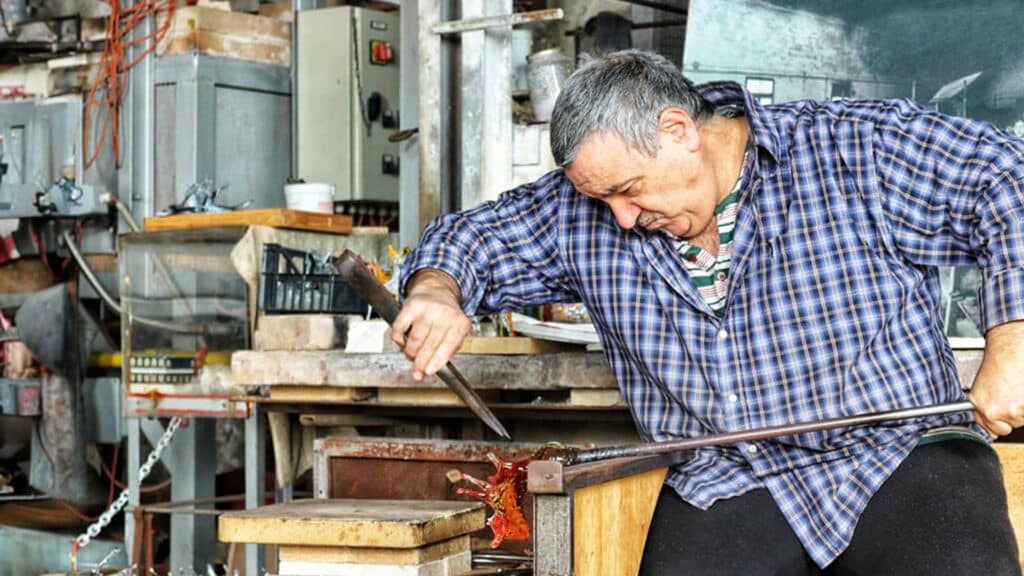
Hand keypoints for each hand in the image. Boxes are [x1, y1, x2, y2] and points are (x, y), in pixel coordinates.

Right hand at [391, 269, 470, 380]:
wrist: (437, 290)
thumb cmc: (446, 317)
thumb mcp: (456, 331)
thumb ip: (449, 350)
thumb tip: (431, 369)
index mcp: (459, 323)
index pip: (448, 347)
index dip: (437, 362)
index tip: (429, 372)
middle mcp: (445, 314)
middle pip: (429, 345)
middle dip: (421, 363)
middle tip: (417, 374)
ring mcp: (427, 309)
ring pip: (414, 340)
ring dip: (410, 353)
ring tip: (411, 357)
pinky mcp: (411, 306)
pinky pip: (400, 329)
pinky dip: (398, 340)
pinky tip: (403, 343)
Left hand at [968, 320, 1023, 436]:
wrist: (1009, 349)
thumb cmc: (997, 364)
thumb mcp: (982, 388)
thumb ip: (984, 408)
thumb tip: (990, 425)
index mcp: (979, 407)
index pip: (990, 431)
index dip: (997, 423)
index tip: (1000, 418)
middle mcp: (993, 411)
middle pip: (1008, 427)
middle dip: (1010, 415)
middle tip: (1010, 397)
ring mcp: (1011, 410)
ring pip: (1020, 420)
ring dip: (1021, 409)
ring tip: (1016, 391)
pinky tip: (1021, 390)